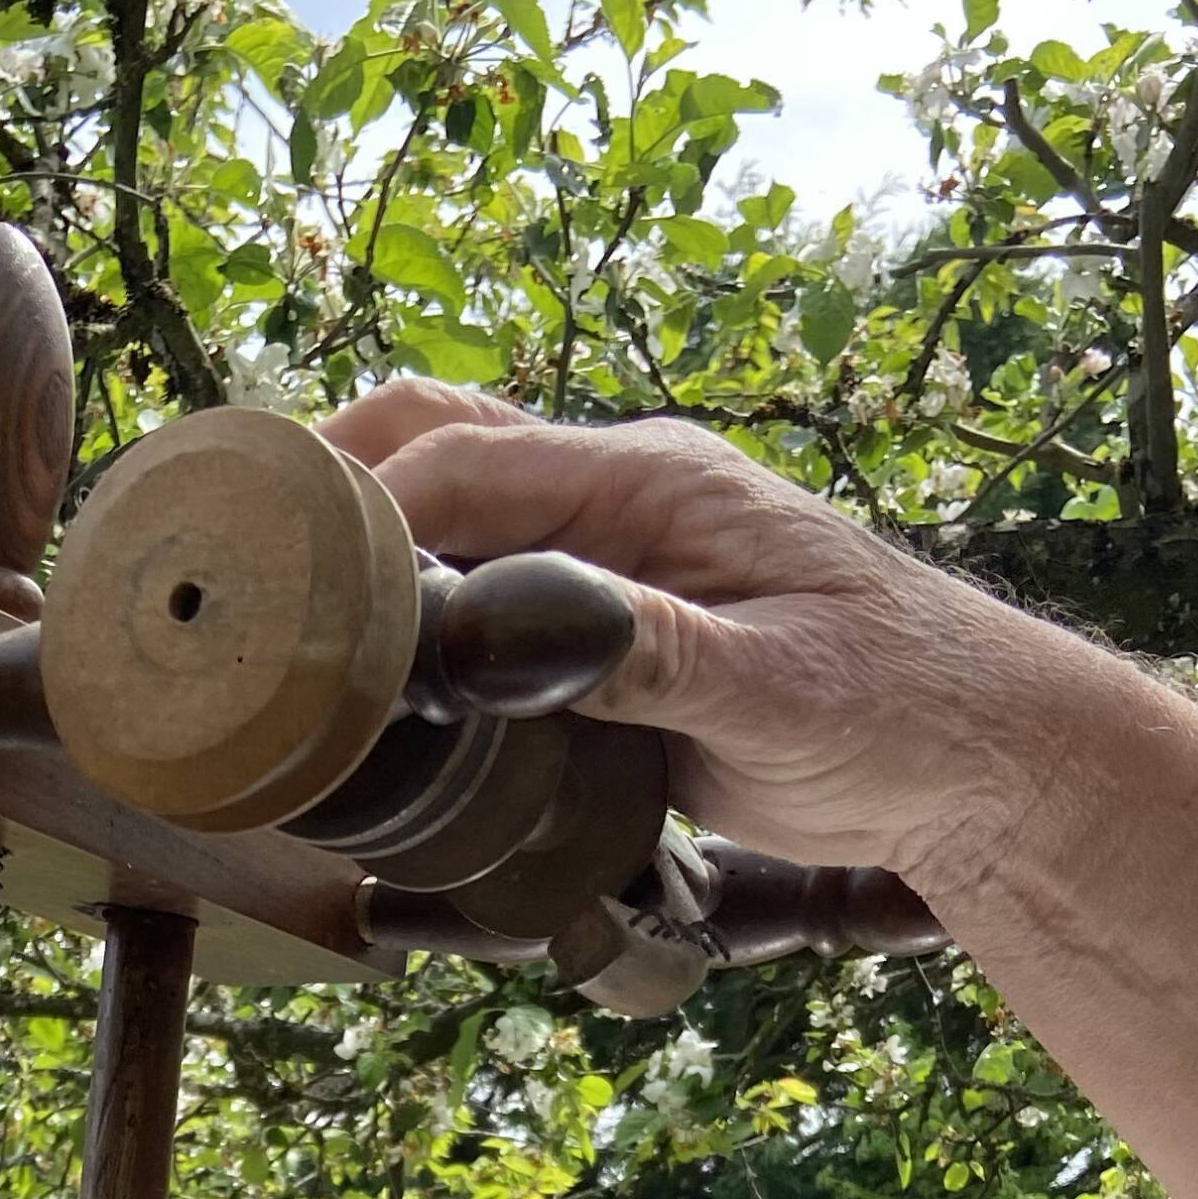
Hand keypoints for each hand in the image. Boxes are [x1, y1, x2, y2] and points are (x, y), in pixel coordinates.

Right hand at [318, 384, 1104, 903]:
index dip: (351, 508)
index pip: (459, 462)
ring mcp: (610, 552)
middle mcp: (617, 494)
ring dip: (358, 540)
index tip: (266, 568)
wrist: (977, 756)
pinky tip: (361, 662)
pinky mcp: (611, 617)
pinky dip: (409, 603)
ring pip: (448, 506)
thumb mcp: (773, 690)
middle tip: (220, 554)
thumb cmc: (899, 710)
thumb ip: (647, 653)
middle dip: (321, 484)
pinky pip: (483, 584)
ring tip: (260, 601)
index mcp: (649, 481)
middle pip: (431, 442)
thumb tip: (521, 629)